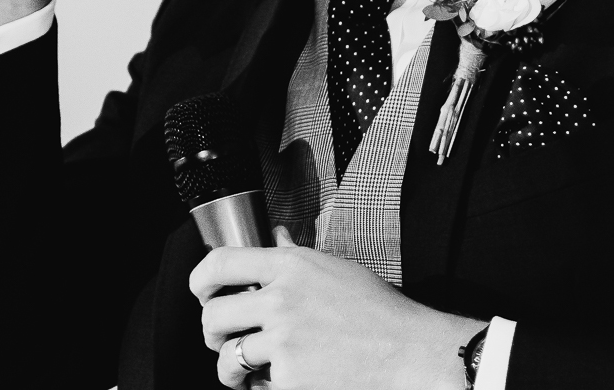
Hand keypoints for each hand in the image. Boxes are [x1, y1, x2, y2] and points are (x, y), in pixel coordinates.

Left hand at [190, 228, 483, 389]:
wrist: (415, 354)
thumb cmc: (382, 313)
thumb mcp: (337, 269)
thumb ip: (297, 257)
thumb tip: (274, 239)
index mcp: (290, 266)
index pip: (220, 264)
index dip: (199, 280)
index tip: (200, 292)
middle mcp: (281, 299)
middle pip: (213, 314)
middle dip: (211, 331)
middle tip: (222, 338)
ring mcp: (285, 341)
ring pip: (228, 356)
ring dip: (231, 367)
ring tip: (243, 370)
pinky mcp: (292, 379)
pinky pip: (258, 386)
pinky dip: (264, 388)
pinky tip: (283, 381)